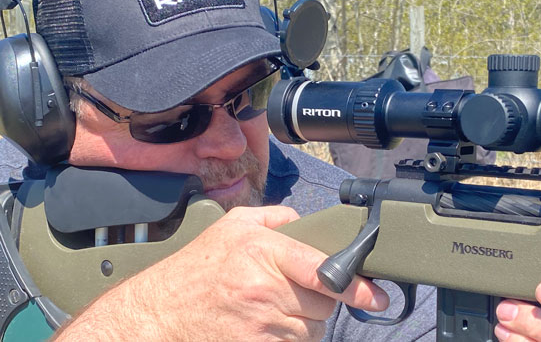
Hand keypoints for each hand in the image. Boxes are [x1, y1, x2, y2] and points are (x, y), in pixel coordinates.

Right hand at [54, 206, 388, 341]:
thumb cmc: (196, 269)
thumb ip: (276, 216)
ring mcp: (261, 325)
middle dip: (320, 299)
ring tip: (275, 308)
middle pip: (324, 304)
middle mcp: (265, 289)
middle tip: (297, 291)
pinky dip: (290, 338)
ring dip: (305, 322)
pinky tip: (267, 325)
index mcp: (262, 252)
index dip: (355, 286)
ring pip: (313, 330)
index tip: (378, 297)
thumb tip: (309, 224)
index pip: (323, 270)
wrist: (156, 315)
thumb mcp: (232, 225)